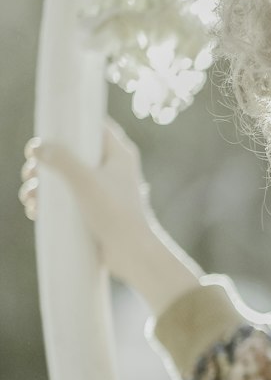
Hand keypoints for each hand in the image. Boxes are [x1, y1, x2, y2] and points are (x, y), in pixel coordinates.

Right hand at [20, 118, 164, 283]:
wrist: (132, 254)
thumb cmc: (115, 214)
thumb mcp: (85, 181)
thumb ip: (61, 160)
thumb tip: (38, 148)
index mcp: (118, 154)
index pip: (93, 126)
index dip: (68, 125)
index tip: (45, 132)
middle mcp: (112, 169)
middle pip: (72, 153)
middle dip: (46, 162)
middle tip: (30, 171)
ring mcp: (103, 191)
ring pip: (66, 179)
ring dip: (42, 185)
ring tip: (29, 197)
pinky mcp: (95, 211)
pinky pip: (68, 201)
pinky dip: (50, 203)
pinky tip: (34, 210)